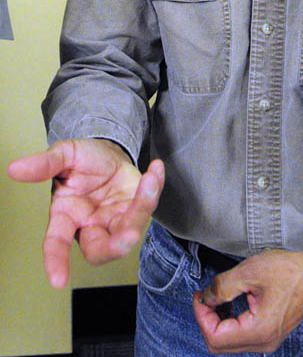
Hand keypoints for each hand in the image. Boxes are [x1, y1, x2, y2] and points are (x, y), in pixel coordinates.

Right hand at [7, 138, 164, 287]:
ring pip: (128, 232)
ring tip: (148, 181)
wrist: (108, 151)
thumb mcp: (64, 154)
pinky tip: (156, 169)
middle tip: (129, 235)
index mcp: (66, 216)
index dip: (55, 261)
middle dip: (115, 247)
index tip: (57, 281)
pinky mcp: (136, 210)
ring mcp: (115, 220)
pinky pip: (147, 206)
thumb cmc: (82, 160)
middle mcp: (90, 225)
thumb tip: (15, 169)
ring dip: (141, 209)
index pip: (56, 243)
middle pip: (100, 250)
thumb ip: (44, 164)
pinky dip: (154, 188)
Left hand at [192, 246, 302, 353]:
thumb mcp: (250, 271)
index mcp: (259, 330)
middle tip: (205, 295)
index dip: (201, 316)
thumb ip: (223, 286)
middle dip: (207, 320)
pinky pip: (242, 337)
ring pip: (230, 342)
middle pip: (220, 344)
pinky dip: (230, 322)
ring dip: (218, 322)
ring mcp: (268, 340)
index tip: (199, 295)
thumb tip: (205, 298)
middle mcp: (264, 342)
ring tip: (216, 297)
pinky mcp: (270, 333)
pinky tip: (229, 303)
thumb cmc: (289, 270)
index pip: (216, 337)